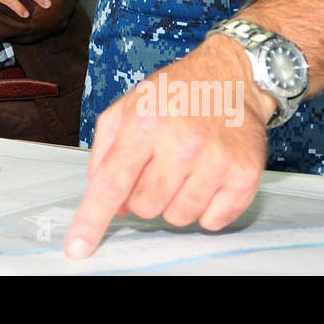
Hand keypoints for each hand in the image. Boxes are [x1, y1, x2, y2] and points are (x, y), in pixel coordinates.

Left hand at [65, 36, 271, 257]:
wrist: (232, 76)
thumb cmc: (175, 92)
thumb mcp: (128, 107)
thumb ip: (105, 151)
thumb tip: (103, 197)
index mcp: (144, 123)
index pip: (111, 183)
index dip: (92, 218)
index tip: (79, 247)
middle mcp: (181, 142)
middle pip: (144, 207)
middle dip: (143, 195)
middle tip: (157, 166)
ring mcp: (215, 160)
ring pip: (177, 217)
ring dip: (174, 201)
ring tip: (184, 168)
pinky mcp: (245, 174)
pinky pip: (212, 222)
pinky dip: (206, 208)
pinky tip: (207, 177)